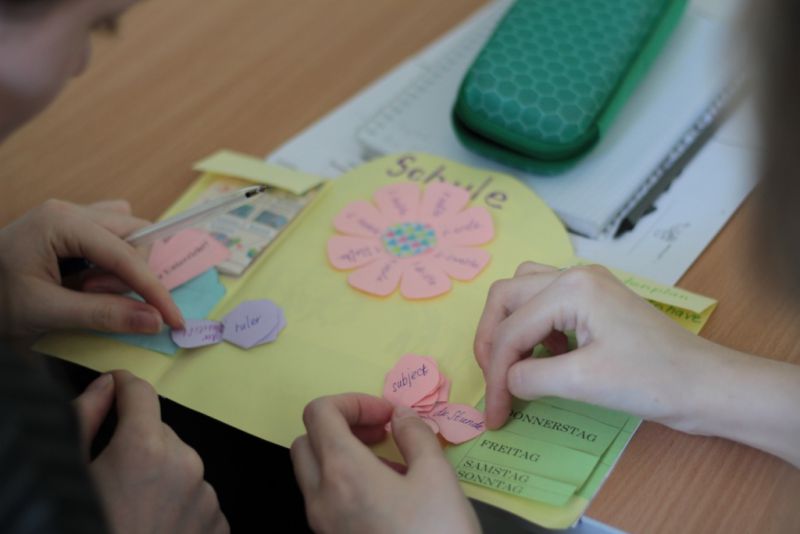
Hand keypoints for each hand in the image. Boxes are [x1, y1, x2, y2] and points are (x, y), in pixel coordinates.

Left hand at [0, 199, 182, 336]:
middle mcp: (70, 210)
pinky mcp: (71, 226)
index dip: (154, 289)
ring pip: (128, 233)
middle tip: (103, 300)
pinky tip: (95, 276)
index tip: (174, 320)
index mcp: (61, 222)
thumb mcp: (46, 313)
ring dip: (123, 267)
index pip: (126, 255)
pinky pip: (114, 232)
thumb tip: (154, 320)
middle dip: (133, 275)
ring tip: (89, 290)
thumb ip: (103, 315)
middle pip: (135, 236)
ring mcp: (71, 214)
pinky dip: (117, 257)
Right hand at [73, 371, 228, 533]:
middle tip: (115, 477)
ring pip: (183, 465)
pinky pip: (198, 498)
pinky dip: (181, 505)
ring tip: (136, 510)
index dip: (123, 386)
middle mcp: (186, 463)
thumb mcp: (73, 473)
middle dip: (140, 443)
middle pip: (161, 433)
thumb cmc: (91, 525)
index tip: (115, 387)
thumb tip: (104, 387)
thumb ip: (86, 419)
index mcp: (146, 445)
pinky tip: (157, 525)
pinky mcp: (219, 523)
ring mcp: (207, 495)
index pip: (141, 392)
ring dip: (163, 476)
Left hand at [291, 394, 479, 533]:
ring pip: (311, 470)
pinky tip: (385, 492)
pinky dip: (344, 480)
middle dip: (341, 425)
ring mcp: (322, 523)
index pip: (320, 412)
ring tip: (388, 461)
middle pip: (307, 439)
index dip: (353, 401)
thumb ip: (415, 434)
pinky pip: (324, 498)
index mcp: (343, 470)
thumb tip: (401, 414)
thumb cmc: (437, 533)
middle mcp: (321, 496)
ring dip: (341, 452)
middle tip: (380, 432)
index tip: (386, 414)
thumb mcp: (437, 476)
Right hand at [474, 262, 713, 430]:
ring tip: (513, 365)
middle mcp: (574, 275)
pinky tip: (546, 355)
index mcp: (571, 288)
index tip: (494, 413)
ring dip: (509, 327)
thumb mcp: (584, 382)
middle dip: (492, 342)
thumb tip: (507, 380)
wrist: (707, 385)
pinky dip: (532, 326)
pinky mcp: (596, 300)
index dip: (495, 375)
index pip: (510, 330)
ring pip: (522, 291)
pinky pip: (544, 301)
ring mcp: (587, 284)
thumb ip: (531, 378)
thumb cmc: (652, 380)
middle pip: (506, 297)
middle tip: (493, 382)